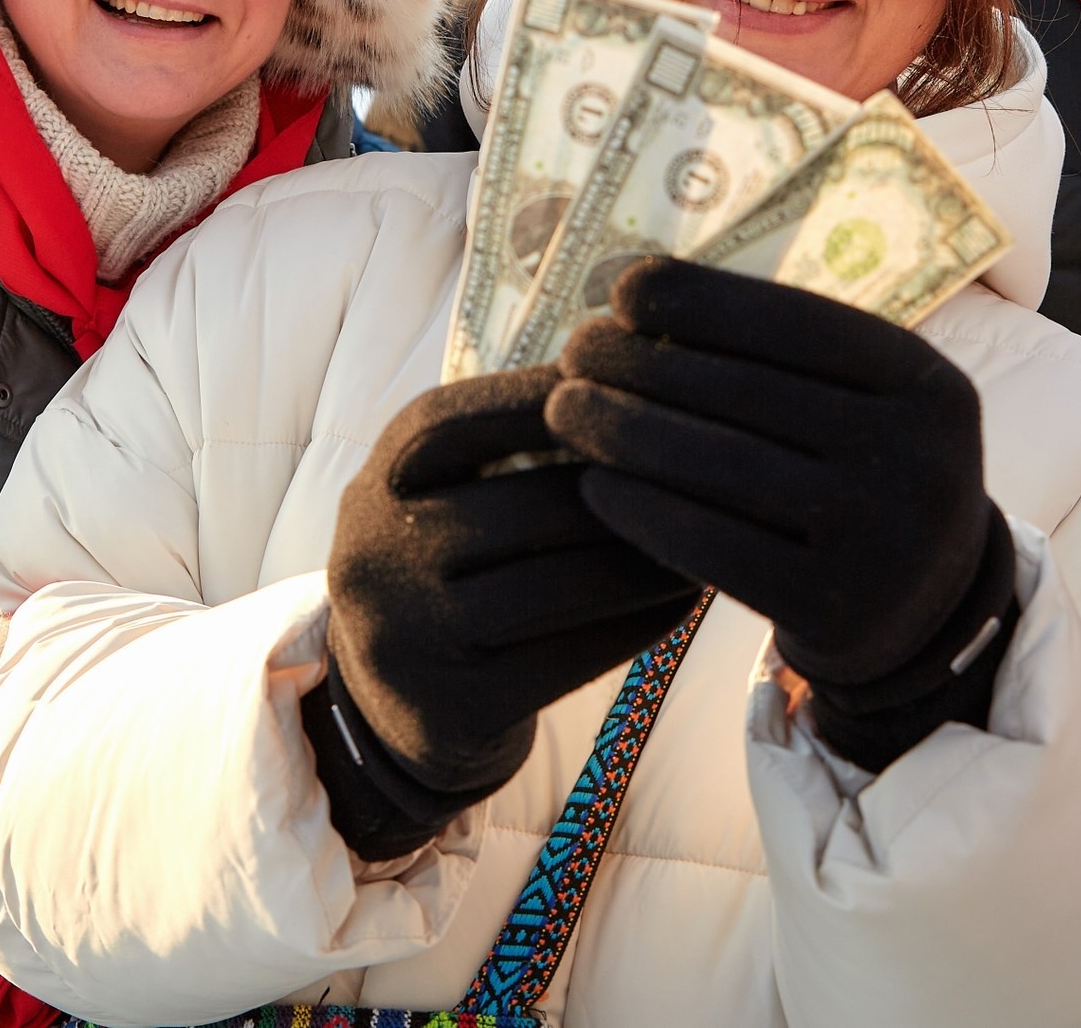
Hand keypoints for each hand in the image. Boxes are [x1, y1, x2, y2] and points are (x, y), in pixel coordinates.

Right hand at [318, 366, 700, 848]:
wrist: (385, 714)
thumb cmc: (449, 572)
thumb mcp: (442, 497)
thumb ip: (506, 444)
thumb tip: (630, 367)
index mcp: (375, 480)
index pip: (458, 420)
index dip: (542, 396)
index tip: (631, 380)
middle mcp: (373, 552)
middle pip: (524, 506)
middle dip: (623, 487)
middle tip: (704, 472)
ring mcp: (406, 636)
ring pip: (553, 586)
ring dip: (643, 561)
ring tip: (707, 538)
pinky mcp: (450, 707)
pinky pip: (566, 657)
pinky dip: (635, 625)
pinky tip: (681, 604)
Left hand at [546, 259, 1018, 771]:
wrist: (925, 621)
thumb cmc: (858, 483)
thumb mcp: (864, 408)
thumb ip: (785, 356)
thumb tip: (635, 289)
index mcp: (930, 386)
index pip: (800, 322)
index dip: (703, 300)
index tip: (623, 289)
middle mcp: (918, 459)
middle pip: (747, 393)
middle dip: (643, 363)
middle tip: (575, 350)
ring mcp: (881, 543)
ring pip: (719, 466)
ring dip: (622, 429)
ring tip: (563, 408)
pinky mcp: (834, 613)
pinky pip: (711, 547)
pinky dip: (641, 509)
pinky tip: (594, 486)